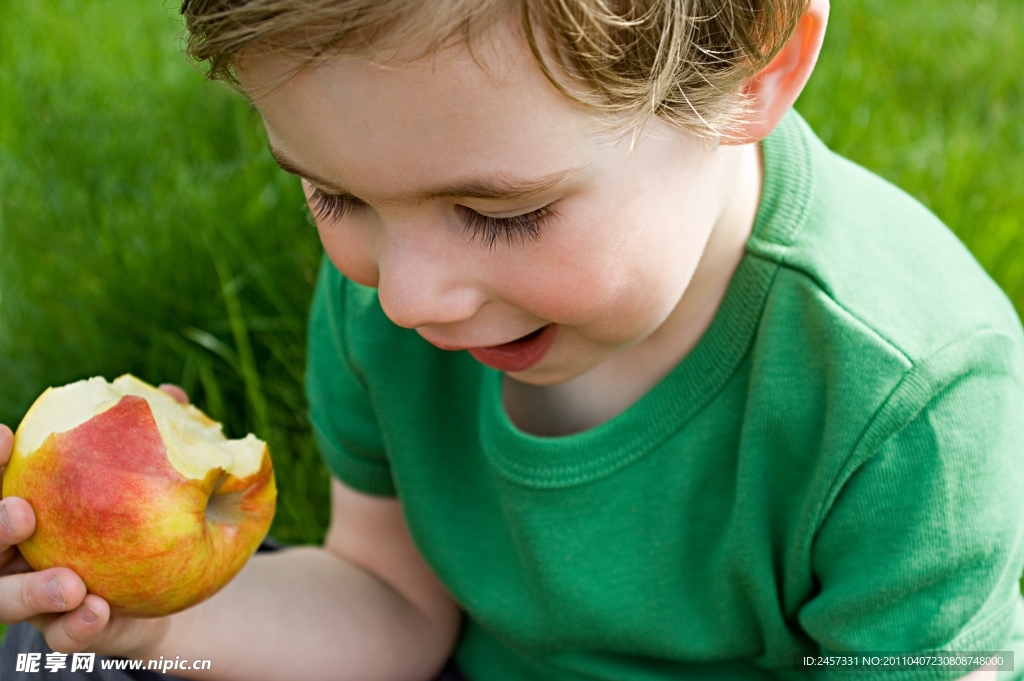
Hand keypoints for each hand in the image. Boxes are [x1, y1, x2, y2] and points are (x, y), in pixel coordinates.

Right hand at [0, 384, 188, 654]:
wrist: (169, 586)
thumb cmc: (146, 516)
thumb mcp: (154, 477)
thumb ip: (158, 436)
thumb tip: (173, 394)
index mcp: (25, 505)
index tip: (4, 437)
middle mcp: (14, 553)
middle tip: (22, 512)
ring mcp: (31, 598)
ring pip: (3, 601)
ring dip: (31, 591)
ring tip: (71, 583)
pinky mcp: (64, 633)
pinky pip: (60, 637)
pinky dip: (77, 625)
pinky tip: (98, 609)